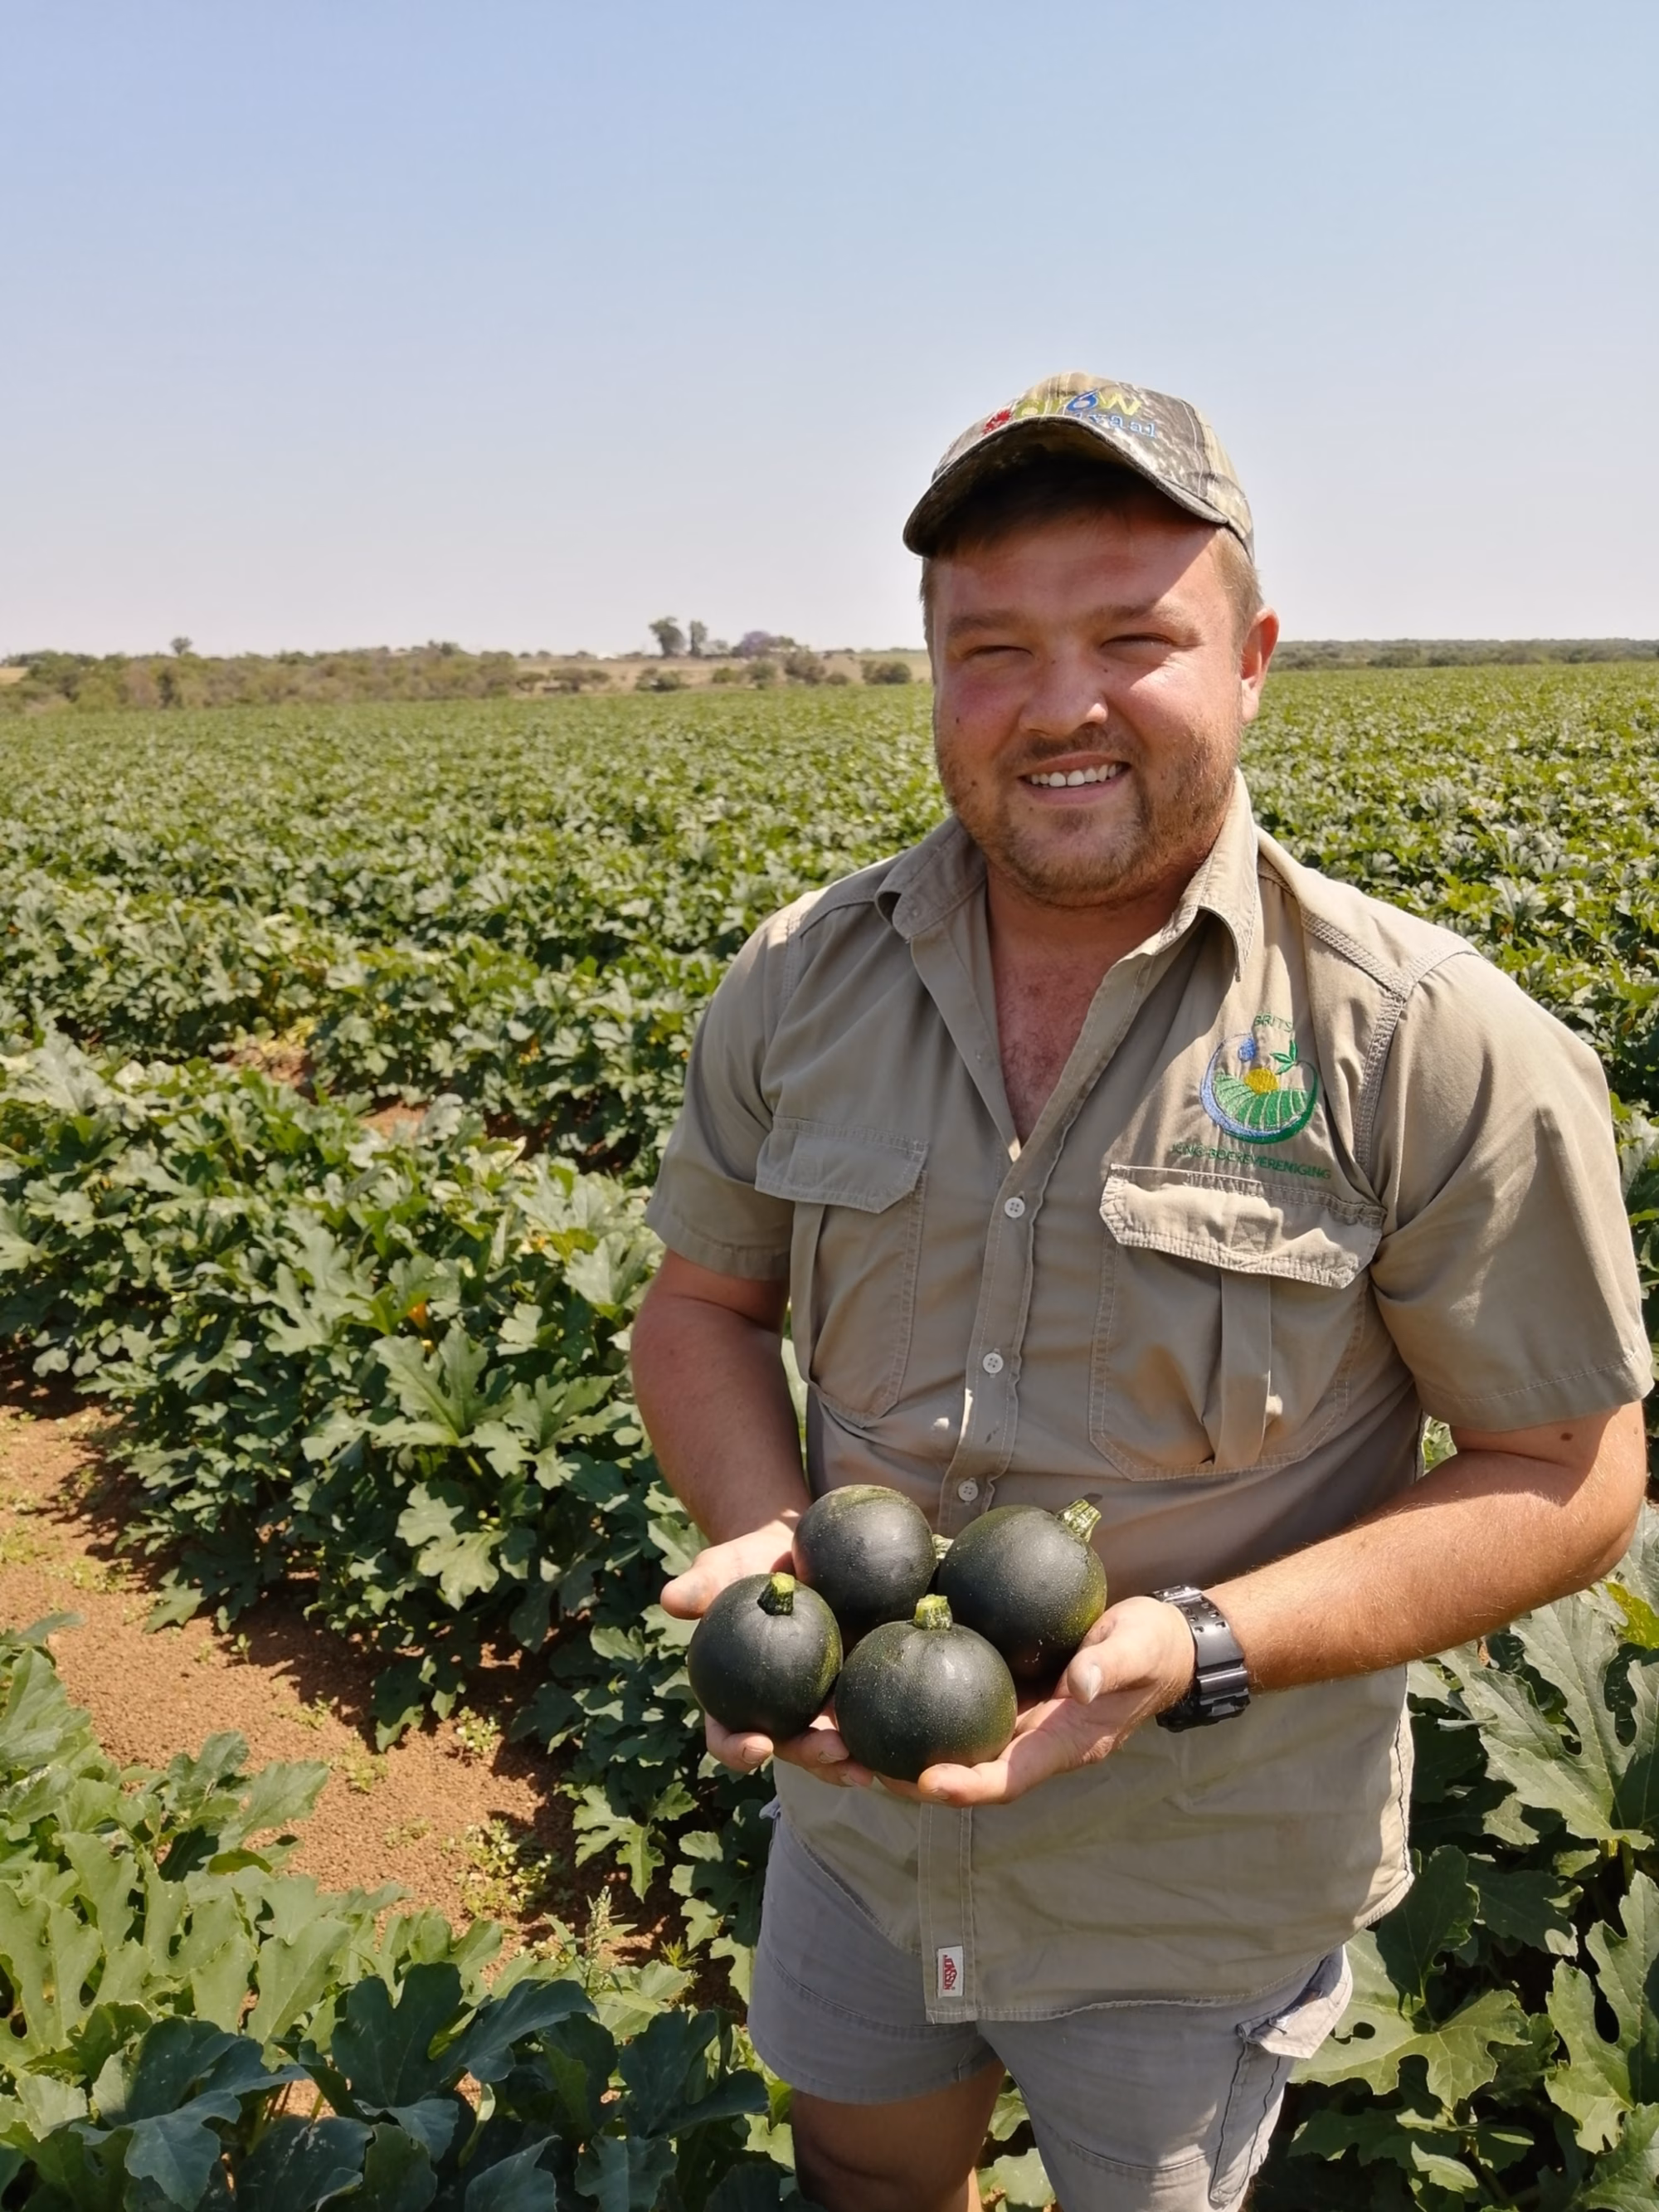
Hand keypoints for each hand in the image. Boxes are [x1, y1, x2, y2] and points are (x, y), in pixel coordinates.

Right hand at [661, 1519, 874, 1788]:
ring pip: (836, 1746)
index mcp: (736, 1698)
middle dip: (812, 1759)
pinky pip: (872, 1712)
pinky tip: (911, 1733)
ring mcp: (820, 1706)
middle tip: (834, 1752)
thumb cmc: (748, 1563)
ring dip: (855, 1761)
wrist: (795, 1552)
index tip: (757, 1746)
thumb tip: (672, 1597)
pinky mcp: (857, 1688)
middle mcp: (778, 1713)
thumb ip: (702, 1585)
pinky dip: (888, 1728)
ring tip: (877, 1765)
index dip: (737, 1749)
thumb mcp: (723, 1569)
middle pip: (791, 1749)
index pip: (727, 1735)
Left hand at [892, 1596, 1197, 1807]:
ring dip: (911, 1753)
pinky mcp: (1011, 1695)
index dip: (969, 1785)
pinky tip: (889, 1688)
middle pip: (972, 1774)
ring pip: (961, 1747)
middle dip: (919, 1781)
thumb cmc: (1152, 1645)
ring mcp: (1021, 1721)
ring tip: (858, 1744)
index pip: (1010, 1777)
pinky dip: (927, 1707)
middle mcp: (1036, 1741)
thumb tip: (1078, 1685)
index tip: (927, 1781)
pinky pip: (965, 1709)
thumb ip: (1109, 1665)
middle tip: (867, 1769)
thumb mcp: (1137, 1647)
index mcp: (1065, 1742)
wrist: (1162, 1642)